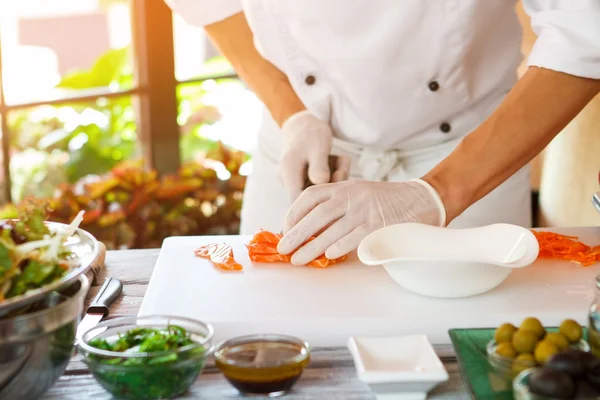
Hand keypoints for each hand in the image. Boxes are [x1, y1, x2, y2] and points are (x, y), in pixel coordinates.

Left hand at [277, 179, 445, 264]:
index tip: (285, 228)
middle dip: (297, 233)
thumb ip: (336, 207)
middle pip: (317, 215)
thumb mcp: (357, 194)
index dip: (294, 212)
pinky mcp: (379, 225)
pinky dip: (340, 247)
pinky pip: (355, 237)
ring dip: (313, 247)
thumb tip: (310, 231)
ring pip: (332, 230)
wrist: (421, 198)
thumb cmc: (385, 201)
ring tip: (299, 260)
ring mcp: (365, 210)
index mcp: (343, 186)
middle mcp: (352, 195)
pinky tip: (328, 257)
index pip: (311, 196)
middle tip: (283, 249)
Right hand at [279, 111, 349, 200]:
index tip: (335, 193)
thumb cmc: (311, 132)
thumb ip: (319, 166)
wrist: (302, 122)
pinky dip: (331, 173)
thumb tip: (321, 182)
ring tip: (342, 162)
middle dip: (330, 187)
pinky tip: (338, 161)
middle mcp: (288, 180)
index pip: (297, 203)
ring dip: (334, 178)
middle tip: (343, 171)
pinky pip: (319, 182)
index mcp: (288, 174)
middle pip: (309, 198)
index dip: (316, 205)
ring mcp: (295, 180)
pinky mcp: (303, 178)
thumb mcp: (318, 147)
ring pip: (317, 189)